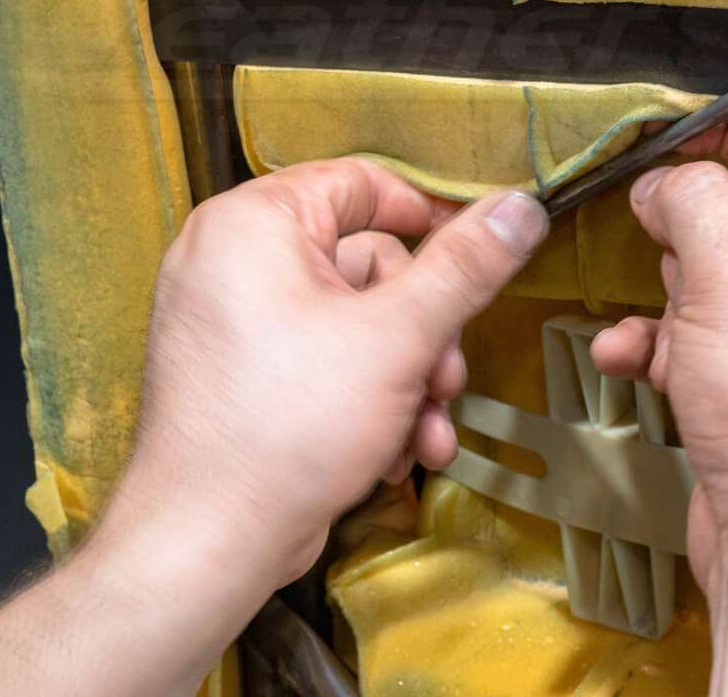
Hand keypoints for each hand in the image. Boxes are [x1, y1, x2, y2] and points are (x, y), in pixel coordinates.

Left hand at [0, 160, 549, 696]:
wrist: (207, 545)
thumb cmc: (288, 427)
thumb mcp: (400, 336)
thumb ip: (466, 266)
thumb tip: (520, 207)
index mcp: (253, 225)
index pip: (361, 183)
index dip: (430, 218)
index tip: (481, 260)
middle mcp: (231, 260)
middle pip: (370, 263)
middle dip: (425, 331)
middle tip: (445, 378)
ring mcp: (232, 322)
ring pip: (357, 322)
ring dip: (409, 376)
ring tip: (425, 429)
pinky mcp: (240, 375)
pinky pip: (324, 360)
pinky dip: (369, 399)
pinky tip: (396, 449)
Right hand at [590, 104, 727, 694]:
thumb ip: (695, 202)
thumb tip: (670, 177)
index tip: (677, 126)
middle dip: (694, 230)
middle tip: (653, 230)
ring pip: (726, 284)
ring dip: (670, 297)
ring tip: (656, 321)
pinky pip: (715, 344)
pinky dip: (668, 347)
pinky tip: (631, 359)